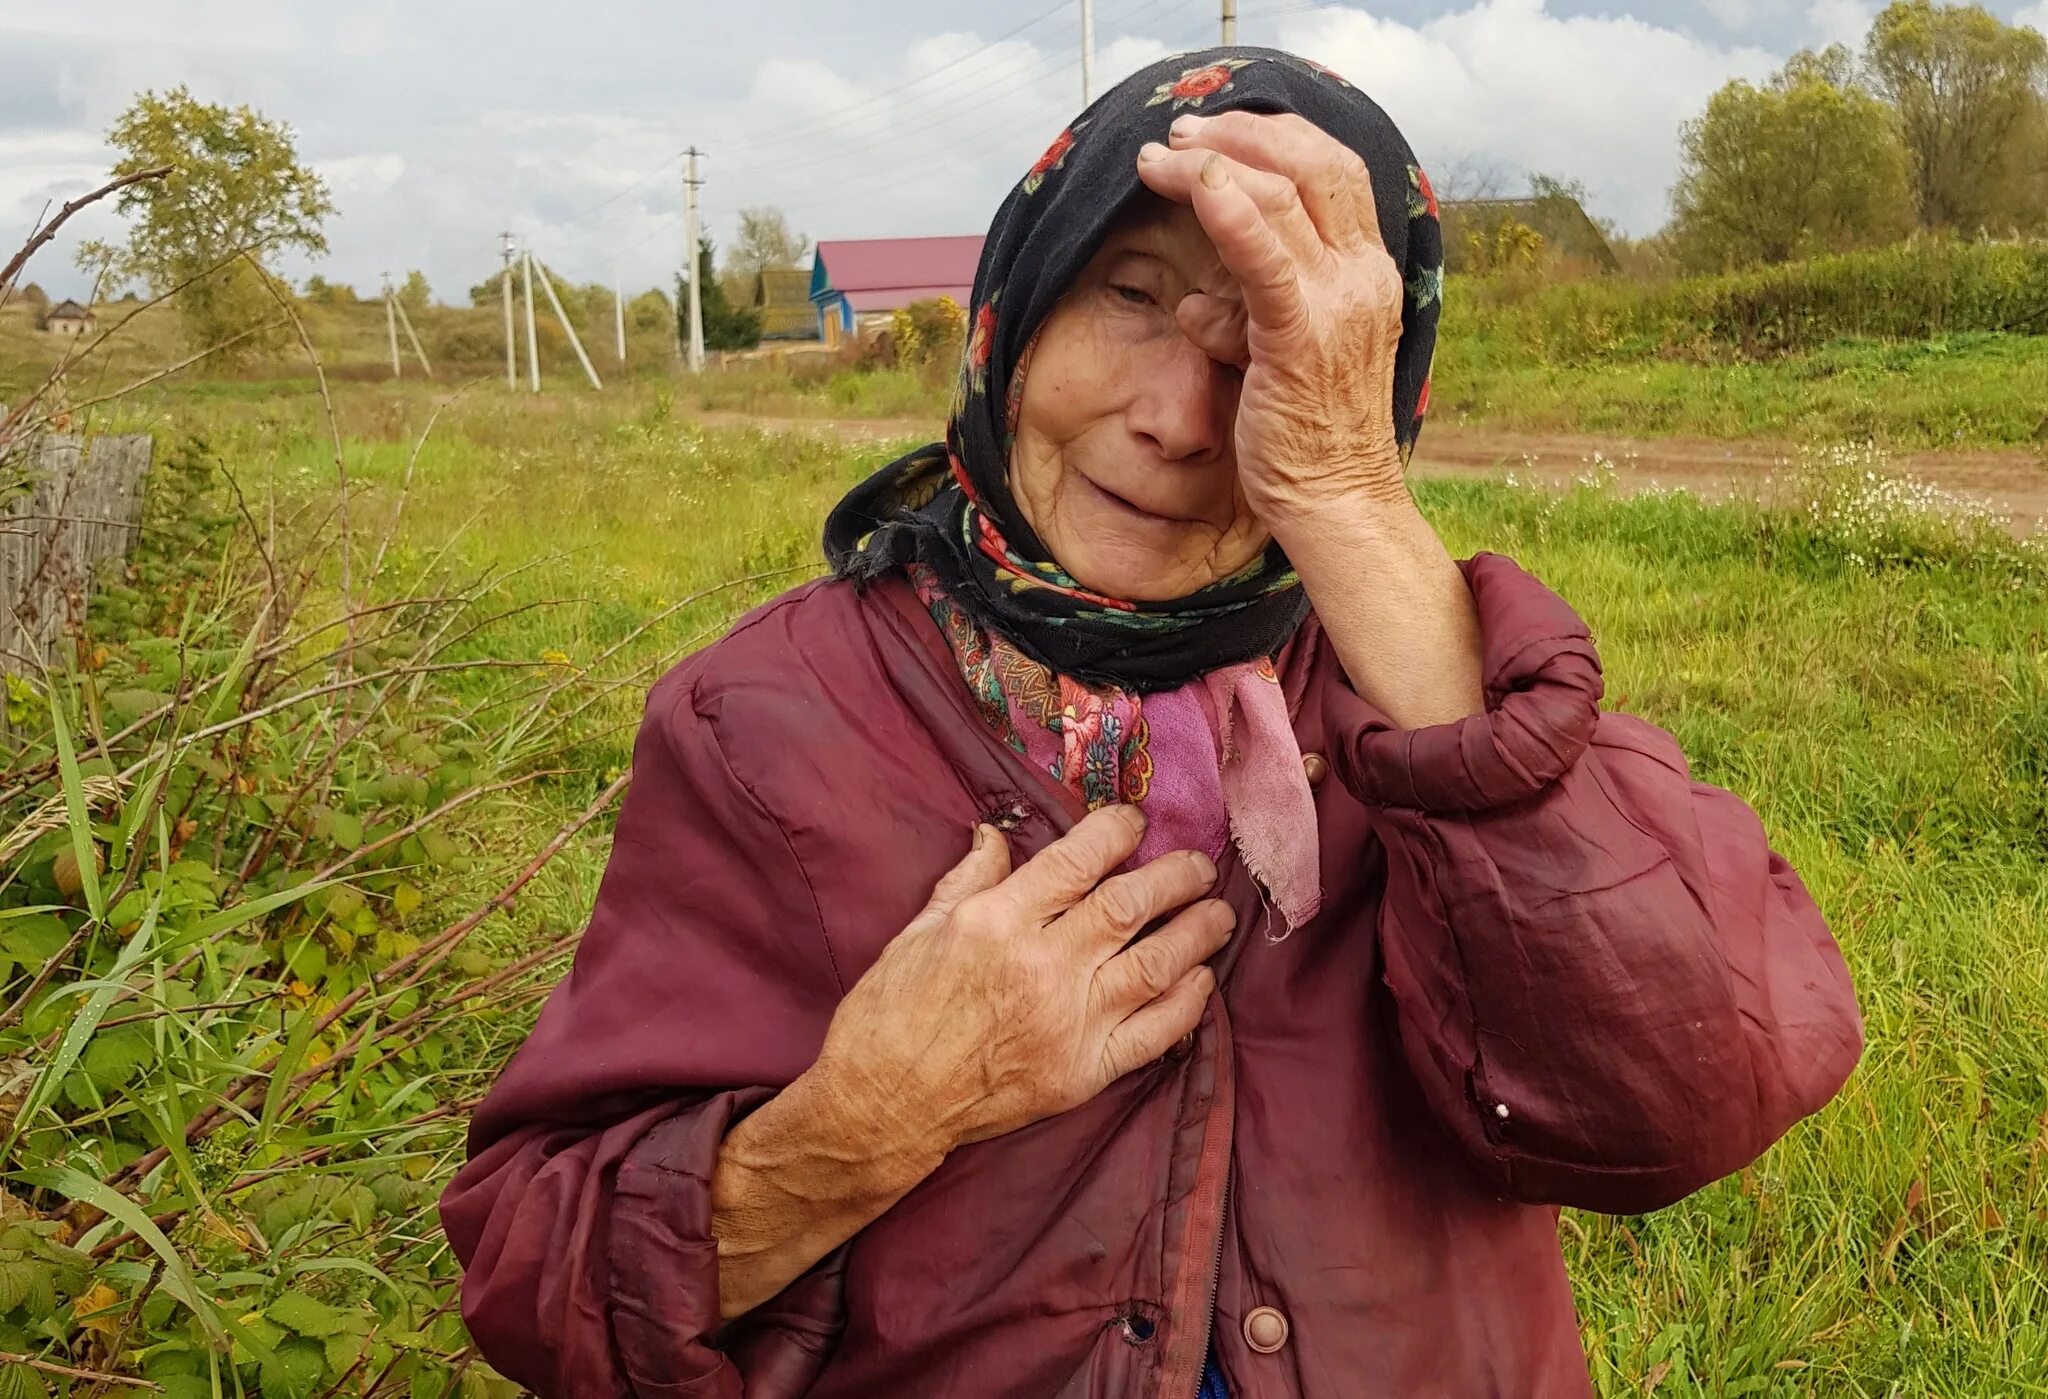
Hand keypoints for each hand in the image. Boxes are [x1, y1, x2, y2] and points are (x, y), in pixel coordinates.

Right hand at [814, 807, 1229, 1158]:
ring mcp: (1069, 1022)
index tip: (1135, 822)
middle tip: (1199, 864)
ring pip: (1156, 964)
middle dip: (1175, 877)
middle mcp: (1042, 966)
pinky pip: (1155, 1034)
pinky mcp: (1083, 1072)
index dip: (1117, 832)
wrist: (884, 1106)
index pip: (1078, 860)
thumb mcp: (919, 930)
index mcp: (998, 921)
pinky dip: (1187, 1005)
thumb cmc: (891, 1014)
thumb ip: (968, 880)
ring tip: (1219, 913)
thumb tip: (996, 834)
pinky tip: (1200, 980)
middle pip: (1130, 906)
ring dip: (1197, 933)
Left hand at [1136, 110, 1409, 524]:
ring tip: (1155, 160)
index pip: (1332, 172)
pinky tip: (1193, 183)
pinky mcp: (1300, 339)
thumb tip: (1196, 300)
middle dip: (1239, 136)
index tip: (1216, 135)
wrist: (1337, 502)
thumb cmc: (1304, 437)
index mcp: (1367, 274)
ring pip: (1280, 198)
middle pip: (1312, 165)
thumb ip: (1249, 316)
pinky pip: (1266, 262)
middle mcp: (1362, 278)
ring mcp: (1337, 305)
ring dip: (1210, 166)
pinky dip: (1230, 214)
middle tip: (1178, 134)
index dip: (1274, 139)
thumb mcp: (1278, 357)